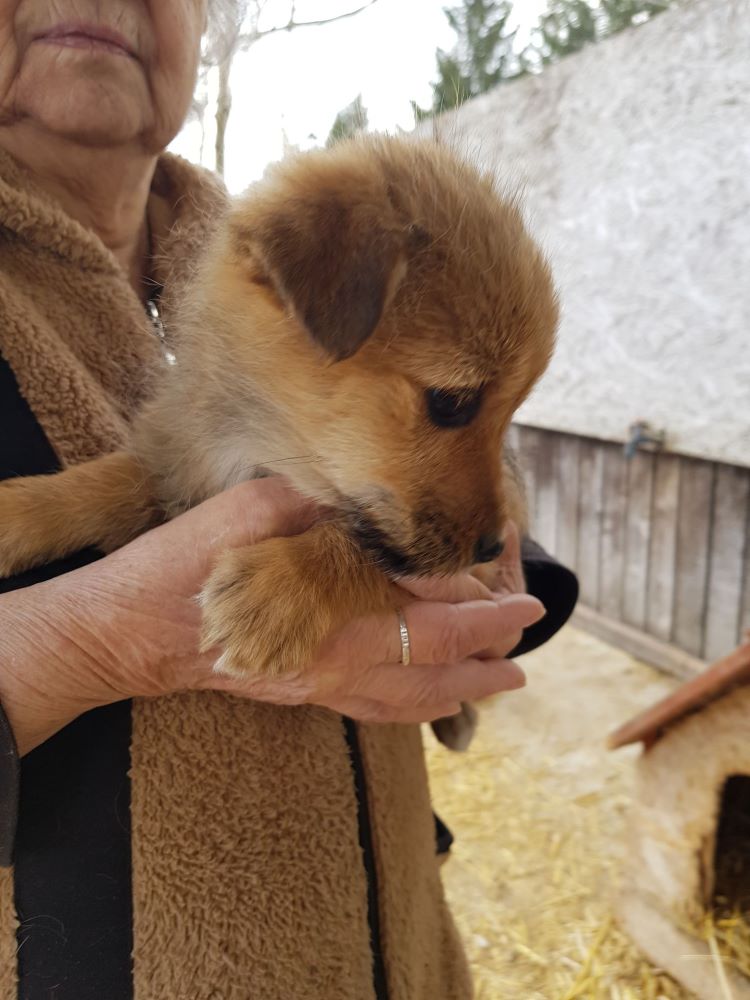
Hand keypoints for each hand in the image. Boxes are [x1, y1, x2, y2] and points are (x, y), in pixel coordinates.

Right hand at [0, 479, 543, 752]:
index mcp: (334, 614)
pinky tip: (430, 703)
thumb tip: (373, 500)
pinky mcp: (299, 692)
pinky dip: (414, 708)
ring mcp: (318, 685)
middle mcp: (336, 661)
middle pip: (433, 665)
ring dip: (463, 689)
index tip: (512, 583)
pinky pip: (372, 712)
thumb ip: (321, 506)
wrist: (127, 629)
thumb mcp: (253, 510)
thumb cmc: (186, 566)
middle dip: (488, 650)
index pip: (428, 610)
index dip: (476, 598)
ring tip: (504, 684)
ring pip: (409, 700)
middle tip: (528, 637)